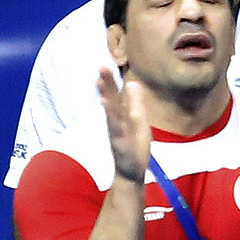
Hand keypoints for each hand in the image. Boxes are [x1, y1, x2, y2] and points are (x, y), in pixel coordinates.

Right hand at [97, 70, 149, 186]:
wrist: (131, 173)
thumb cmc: (134, 146)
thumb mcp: (139, 121)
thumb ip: (136, 103)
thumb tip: (132, 83)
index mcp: (121, 116)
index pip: (115, 96)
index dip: (110, 82)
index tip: (104, 66)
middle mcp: (116, 122)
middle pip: (111, 100)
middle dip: (106, 84)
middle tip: (101, 68)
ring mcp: (117, 133)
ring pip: (111, 112)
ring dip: (106, 97)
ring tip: (100, 82)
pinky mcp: (120, 144)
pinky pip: (115, 129)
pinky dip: (111, 118)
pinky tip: (107, 107)